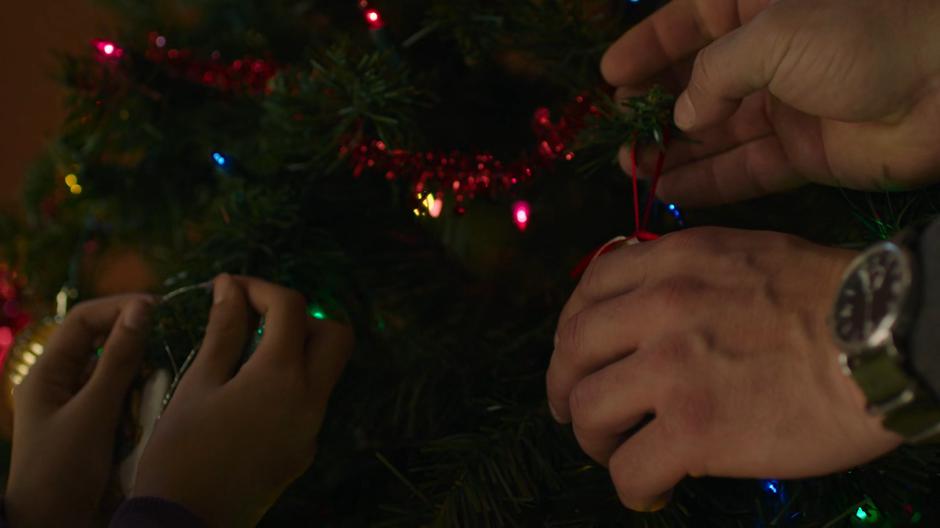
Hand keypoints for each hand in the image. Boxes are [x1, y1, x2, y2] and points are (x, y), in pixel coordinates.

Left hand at [7, 295, 155, 527]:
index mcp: (47, 373)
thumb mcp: (94, 411)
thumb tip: (142, 308)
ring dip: (147, 365)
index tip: (160, 308)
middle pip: (102, 342)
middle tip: (178, 330)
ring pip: (119, 370)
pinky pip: (126, 397)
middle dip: (138, 334)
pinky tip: (171, 391)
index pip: (83, 321)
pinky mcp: (100, 427)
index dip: (119, 307)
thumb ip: (119, 359)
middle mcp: (63, 384)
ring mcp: (81, 406)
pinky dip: (147, 392)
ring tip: (180, 358)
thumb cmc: (63, 469)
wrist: (53, 526)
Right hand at [132, 274, 352, 526]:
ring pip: (325, 371)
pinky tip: (245, 394)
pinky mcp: (303, 452)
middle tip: (255, 320)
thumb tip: (231, 286)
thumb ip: (223, 331)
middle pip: (335, 335)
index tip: (228, 287)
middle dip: (300, 317)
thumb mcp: (198, 383)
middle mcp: (310, 401)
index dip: (260, 287)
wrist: (184, 525)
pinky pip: (309, 402)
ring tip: (243, 355)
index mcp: (281, 378)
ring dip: (296, 351)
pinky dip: (288, 384)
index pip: (291, 307)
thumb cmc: (178, 451)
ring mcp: (311, 430)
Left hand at [546, 228, 901, 510]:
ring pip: (588, 410)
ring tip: (619, 454)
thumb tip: (648, 305)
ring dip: (595, 440)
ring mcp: (672, 368)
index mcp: (673, 261)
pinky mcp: (694, 429)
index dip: (571, 329)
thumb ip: (688, 273)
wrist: (887, 338)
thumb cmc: (831, 299)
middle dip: (564, 388)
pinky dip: (632, 487)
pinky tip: (652, 492)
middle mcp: (660, 307)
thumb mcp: (744, 254)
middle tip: (576, 414)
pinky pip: (630, 469)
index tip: (578, 357)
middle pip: (571, 351)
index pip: (589, 288)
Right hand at [603, 0, 939, 205]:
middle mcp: (768, 54)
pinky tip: (668, 191)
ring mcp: (785, 105)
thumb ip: (711, 77)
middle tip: (616, 129)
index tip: (609, 76)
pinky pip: (745, 168)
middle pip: (697, 82)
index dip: (647, 48)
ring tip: (630, 166)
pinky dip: (709, 181)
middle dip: (654, 106)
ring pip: (716, 131)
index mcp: (757, 6)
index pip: (689, 22)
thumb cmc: (859, 32)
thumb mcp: (769, 36)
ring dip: (673, 150)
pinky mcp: (804, 151)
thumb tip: (683, 118)